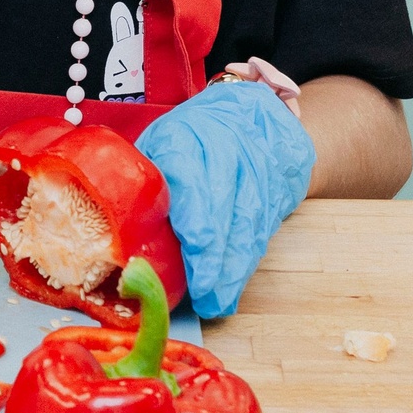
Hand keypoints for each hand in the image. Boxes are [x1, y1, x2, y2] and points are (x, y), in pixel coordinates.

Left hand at [135, 79, 315, 319]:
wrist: (250, 112)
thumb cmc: (190, 136)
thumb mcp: (159, 144)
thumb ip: (147, 183)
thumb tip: (129, 238)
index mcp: (187, 135)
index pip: (194, 178)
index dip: (197, 216)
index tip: (193, 248)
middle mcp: (228, 148)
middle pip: (226, 207)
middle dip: (216, 256)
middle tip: (205, 296)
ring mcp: (261, 165)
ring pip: (250, 222)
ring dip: (234, 266)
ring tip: (219, 300)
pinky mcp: (284, 182)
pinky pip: (267, 225)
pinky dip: (249, 256)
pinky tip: (235, 279)